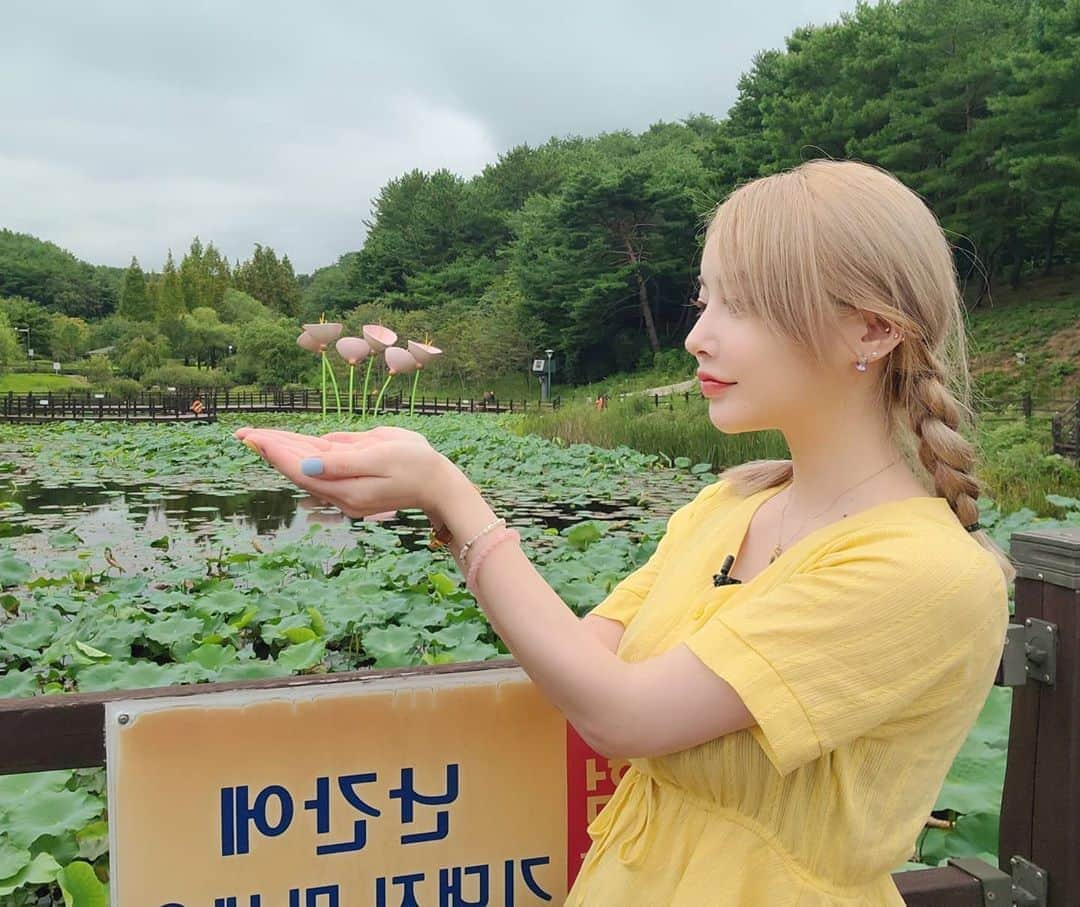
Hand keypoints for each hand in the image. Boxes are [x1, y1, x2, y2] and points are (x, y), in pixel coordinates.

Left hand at [233, 425, 453, 518]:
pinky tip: (286, 446)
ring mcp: (346, 491)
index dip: (275, 451)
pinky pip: (320, 469)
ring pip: (306, 469)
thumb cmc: (417, 464)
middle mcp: (341, 493)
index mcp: (347, 488)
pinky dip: (301, 455)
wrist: (440, 484)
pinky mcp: (352, 486)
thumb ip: (344, 461)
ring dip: (281, 452)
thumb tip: (308, 465)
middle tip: (241, 434)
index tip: (253, 437)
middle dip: (270, 450)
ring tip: (255, 438)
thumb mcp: (382, 455)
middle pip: (297, 469)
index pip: (301, 468)